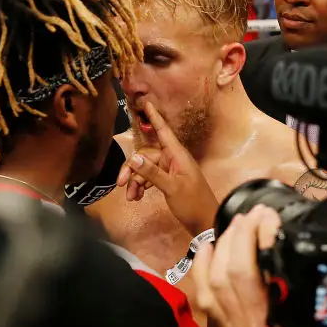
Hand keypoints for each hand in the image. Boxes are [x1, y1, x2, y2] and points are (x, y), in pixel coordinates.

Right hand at [116, 101, 218, 236]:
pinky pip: (150, 177)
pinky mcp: (168, 181)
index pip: (163, 131)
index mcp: (177, 155)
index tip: (147, 104)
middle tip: (121, 184)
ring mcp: (171, 170)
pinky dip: (142, 186)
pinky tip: (136, 197)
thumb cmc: (193, 203)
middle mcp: (173, 159)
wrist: (206, 223)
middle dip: (132, 169)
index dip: (155, 117)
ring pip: (146, 168)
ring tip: (131, 197)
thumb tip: (134, 157)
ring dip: (136, 181)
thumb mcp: (171, 188)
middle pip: (146, 155)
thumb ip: (151, 172)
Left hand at [193, 205, 326, 326]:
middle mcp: (245, 321)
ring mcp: (230, 324)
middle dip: (239, 235)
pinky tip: (209, 245)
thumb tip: (321, 241)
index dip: (255, 239)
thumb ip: (324, 285)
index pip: (250, 273)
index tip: (270, 217)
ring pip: (213, 279)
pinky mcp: (223, 325)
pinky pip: (204, 293)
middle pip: (229, 271)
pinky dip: (202, 266)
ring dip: (223, 245)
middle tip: (258, 214)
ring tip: (240, 224)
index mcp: (273, 323)